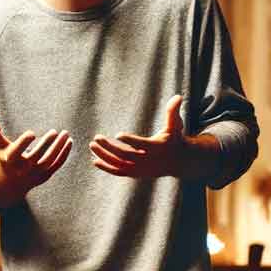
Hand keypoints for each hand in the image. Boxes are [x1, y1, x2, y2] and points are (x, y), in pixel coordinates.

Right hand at [0, 113, 71, 196]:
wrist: (10, 183)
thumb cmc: (4, 157)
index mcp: (10, 160)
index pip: (17, 152)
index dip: (24, 143)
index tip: (32, 132)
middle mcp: (23, 169)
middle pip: (36, 156)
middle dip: (46, 144)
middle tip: (55, 131)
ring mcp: (35, 174)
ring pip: (49, 161)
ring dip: (59, 148)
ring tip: (66, 134)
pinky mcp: (45, 176)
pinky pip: (57, 165)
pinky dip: (64, 154)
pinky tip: (69, 142)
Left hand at [89, 95, 212, 178]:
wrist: (178, 162)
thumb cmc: (174, 139)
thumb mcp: (175, 125)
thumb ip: (173, 112)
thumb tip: (178, 96)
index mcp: (157, 148)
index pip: (142, 145)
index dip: (131, 140)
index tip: (118, 134)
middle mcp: (148, 161)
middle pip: (126, 156)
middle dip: (110, 147)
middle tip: (96, 138)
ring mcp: (141, 169)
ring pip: (120, 164)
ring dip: (105, 156)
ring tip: (92, 145)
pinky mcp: (136, 174)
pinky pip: (120, 172)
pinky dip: (107, 168)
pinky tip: (95, 160)